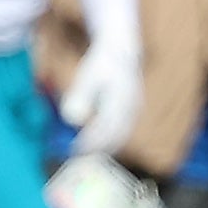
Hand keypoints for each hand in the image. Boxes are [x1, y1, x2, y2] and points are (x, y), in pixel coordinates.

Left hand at [56, 35, 142, 160]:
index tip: (75, 149)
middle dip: (98, 148)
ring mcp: (136, 109)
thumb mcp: (87, 76)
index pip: (106, 127)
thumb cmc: (101, 64)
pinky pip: (124, 131)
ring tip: (85, 153)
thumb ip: (80, 96)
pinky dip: (111, 140)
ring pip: (122, 135)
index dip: (91, 141)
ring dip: (105, 147)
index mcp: (121, 97)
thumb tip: (72, 119)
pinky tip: (97, 144)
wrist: (123, 52)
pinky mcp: (134, 111)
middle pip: (117, 135)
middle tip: (77, 156)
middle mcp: (132, 106)